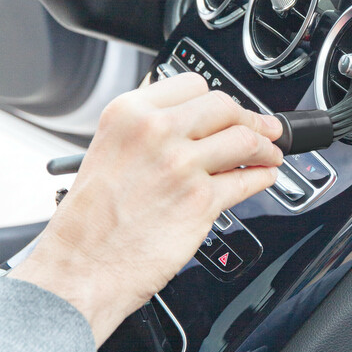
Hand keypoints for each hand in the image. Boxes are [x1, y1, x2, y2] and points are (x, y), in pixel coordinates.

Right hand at [8, 73, 283, 345]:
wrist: (81, 267)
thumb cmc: (89, 222)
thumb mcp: (108, 151)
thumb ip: (148, 131)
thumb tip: (192, 124)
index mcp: (130, 113)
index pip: (193, 84)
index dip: (217, 99)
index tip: (227, 110)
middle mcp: (157, 132)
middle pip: (225, 106)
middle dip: (251, 118)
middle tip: (264, 128)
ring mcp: (182, 165)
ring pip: (244, 140)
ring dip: (266, 146)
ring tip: (270, 154)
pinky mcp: (202, 200)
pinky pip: (248, 181)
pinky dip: (263, 177)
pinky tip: (263, 177)